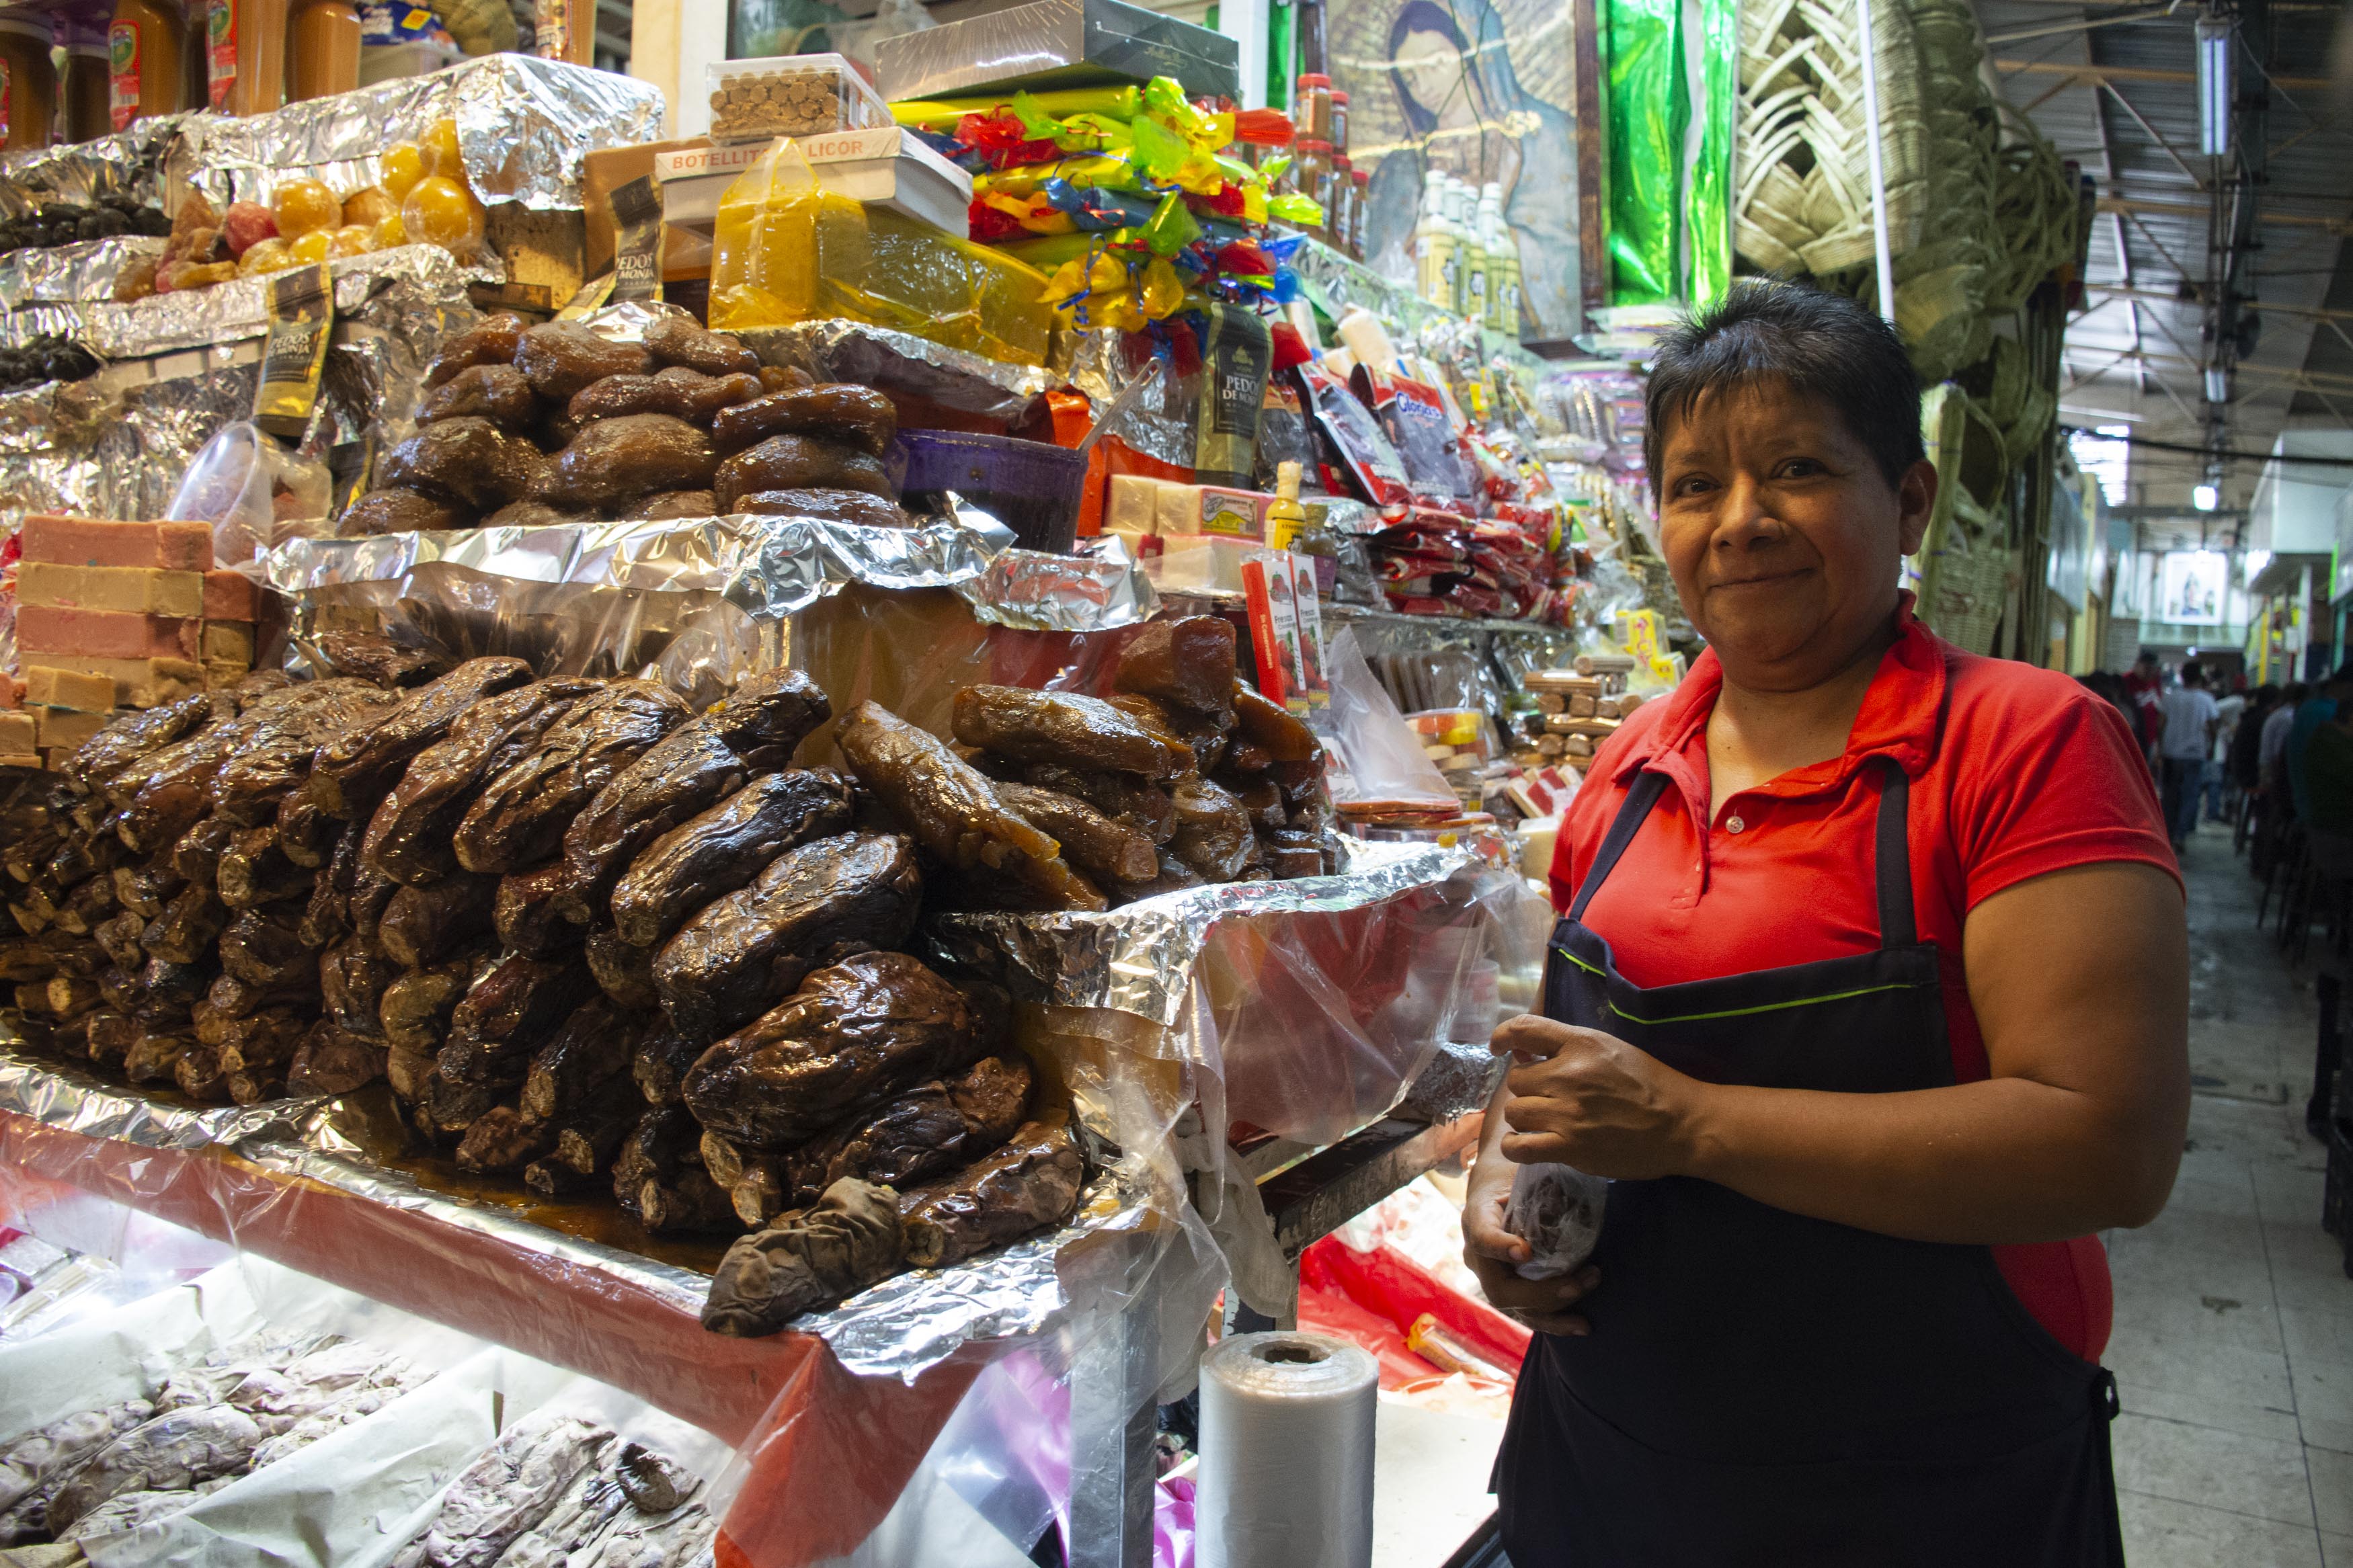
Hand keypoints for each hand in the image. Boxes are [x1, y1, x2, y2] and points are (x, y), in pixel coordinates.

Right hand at [1461, 1137, 1598, 1335]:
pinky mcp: (1510, 1292)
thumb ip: (1537, 1184)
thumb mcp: (1521, 1170)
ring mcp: (1492, 1277)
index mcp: (1476, 1217)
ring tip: (1586, 1315)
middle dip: (1542, 1292)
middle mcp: (1478, 1255)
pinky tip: (1581, 1326)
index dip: (1499, 1247)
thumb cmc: (1515, 1175)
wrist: (1500, 1188)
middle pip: (1500, 1288)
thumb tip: (1566, 1191)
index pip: (1481, 1236)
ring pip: (1515, 1308)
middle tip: (1579, 1283)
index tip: (1525, 1251)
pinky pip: (1528, 1313)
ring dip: (1554, 1312)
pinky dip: (1555, 1322)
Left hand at [1489, 1014, 1705, 1181]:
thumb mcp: (1610, 1048)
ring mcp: (1568, 1113)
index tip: (1499, 1047)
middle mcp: (1569, 1075)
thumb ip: (1566, 1045)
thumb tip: (1520, 1050)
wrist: (1683, 1124)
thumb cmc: (1649, 1083)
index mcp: (1581, 1043)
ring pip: (1515, 1111)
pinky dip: (1516, 1146)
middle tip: (1550, 1097)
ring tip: (1546, 1121)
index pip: (1523, 1029)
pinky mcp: (1570, 1148)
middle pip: (1516, 1079)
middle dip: (1529, 1088)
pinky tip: (1527, 1144)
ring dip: (1526, 1117)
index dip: (1502, 1036)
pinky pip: (1519, 1147)